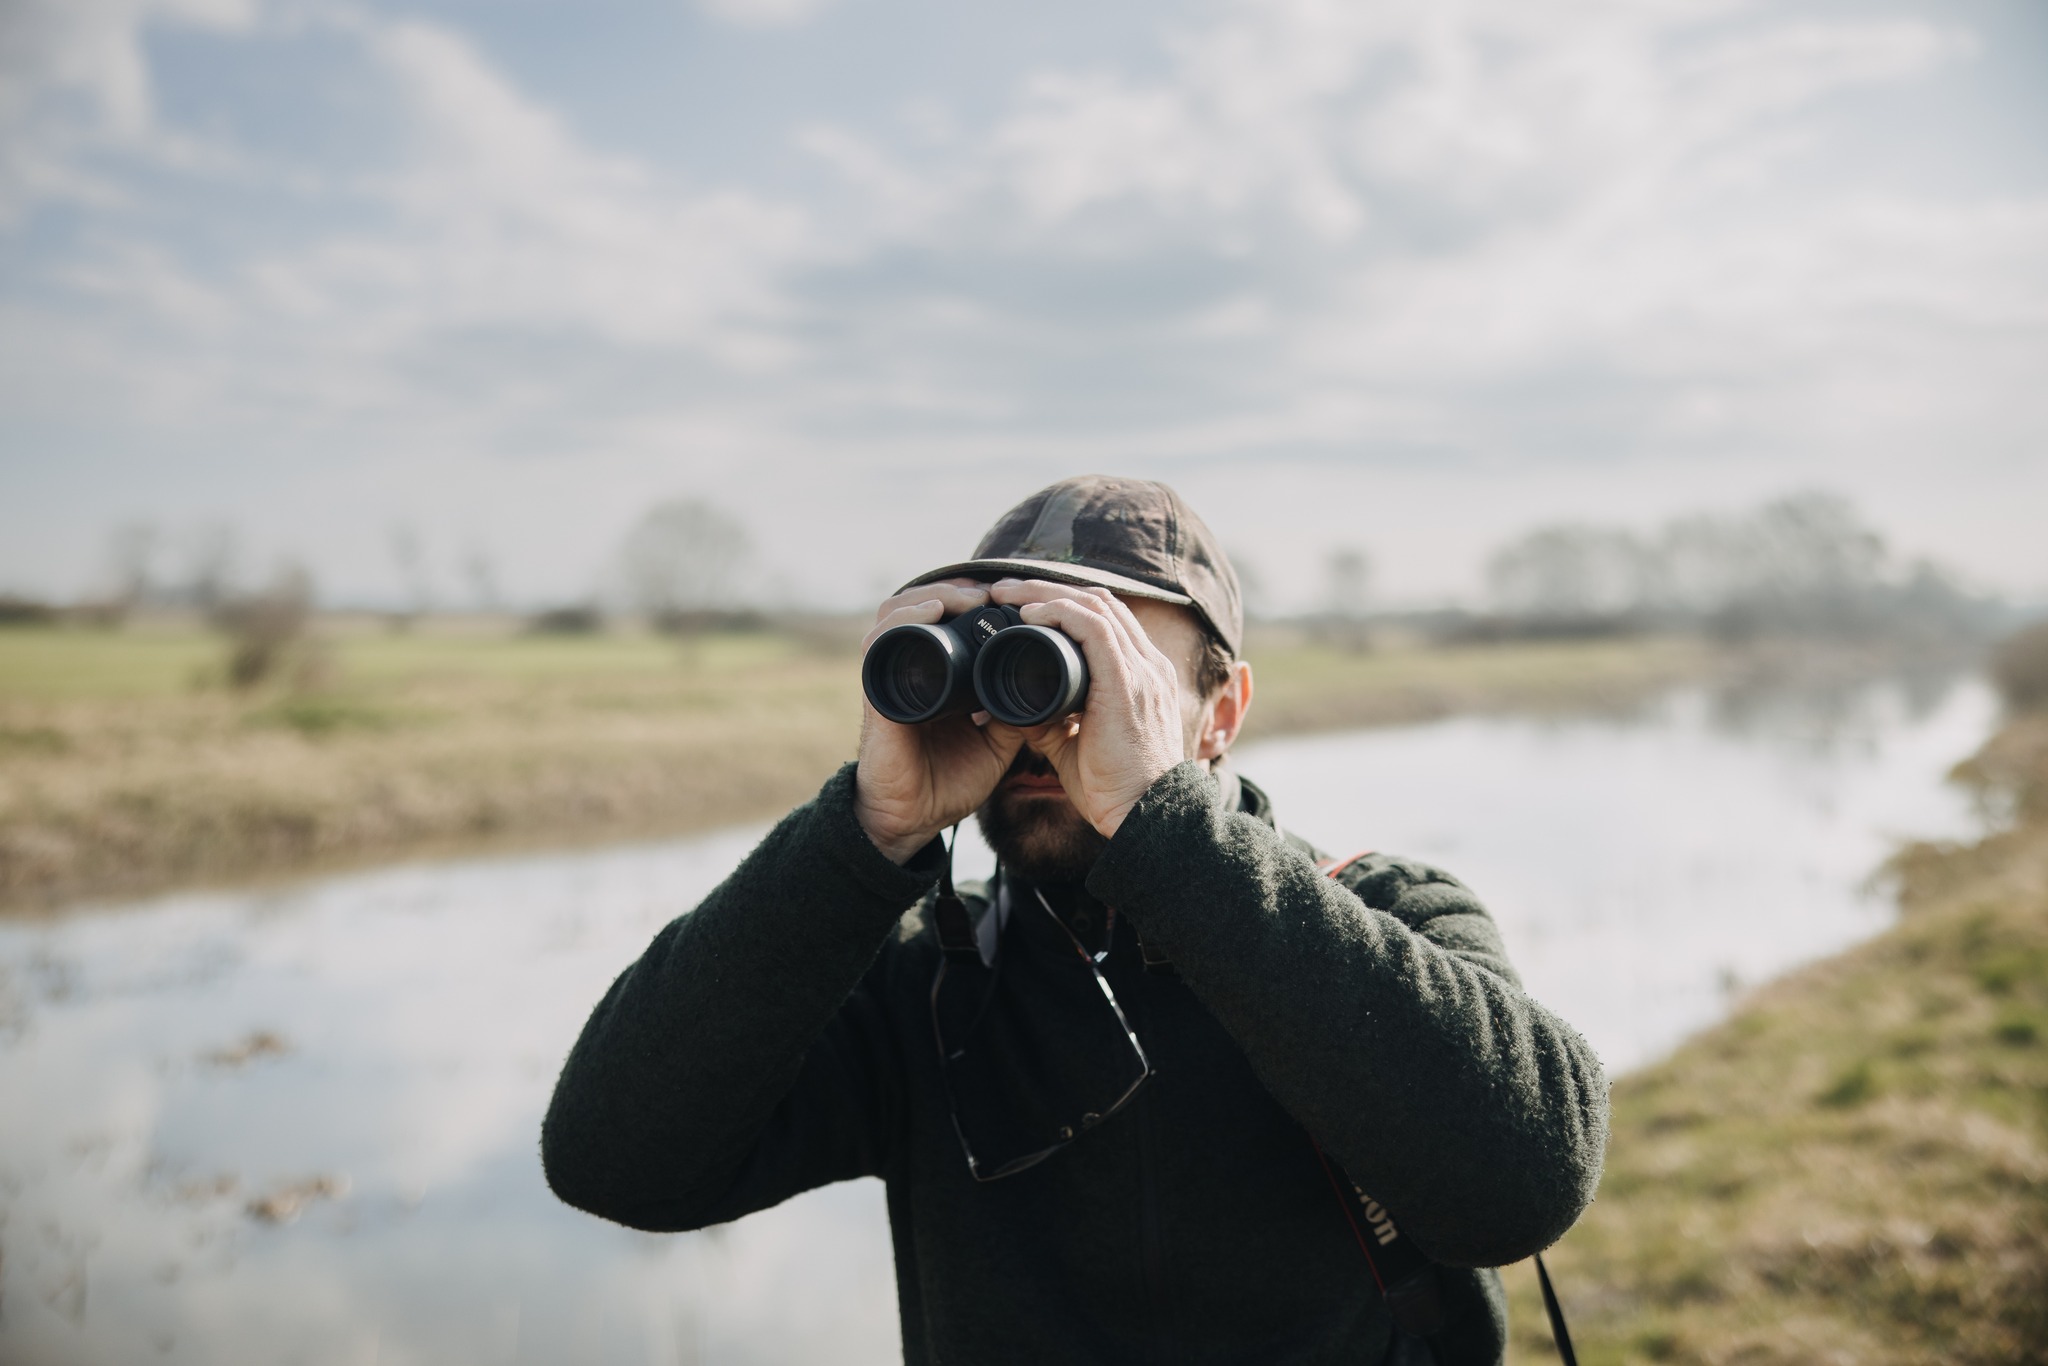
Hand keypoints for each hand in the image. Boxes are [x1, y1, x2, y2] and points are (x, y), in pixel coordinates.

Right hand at [853, 580, 1026, 862]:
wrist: (912, 819)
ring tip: (972, 596)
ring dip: (936, 594)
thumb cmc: (948, 782)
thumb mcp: (996, 741)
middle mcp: (909, 668)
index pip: (946, 618)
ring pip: (900, 610)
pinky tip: (935, 611)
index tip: (1012, 596)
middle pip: (923, 603)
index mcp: (936, 676)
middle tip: (996, 590)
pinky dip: (907, 619)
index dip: (974, 599)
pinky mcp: (877, 692)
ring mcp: (889, 677)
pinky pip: (881, 642)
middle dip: (959, 589)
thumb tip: (1054, 689)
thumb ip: (1015, 713)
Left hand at [986, 579, 1187, 838]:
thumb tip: (1009, 709)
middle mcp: (1148, 665)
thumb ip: (1049, 722)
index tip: (1021, 605)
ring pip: (1093, 604)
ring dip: (1044, 592)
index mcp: (1143, 677)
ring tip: (1005, 593)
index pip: (1106, 619)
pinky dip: (1058, 612)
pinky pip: (1093, 627)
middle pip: (1098, 601)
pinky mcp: (1126, 682)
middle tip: (1003, 589)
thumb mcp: (1074, 746)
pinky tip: (1028, 614)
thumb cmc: (1114, 789)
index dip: (1063, 604)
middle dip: (1047, 588)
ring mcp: (1141, 670)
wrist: (1145, 817)